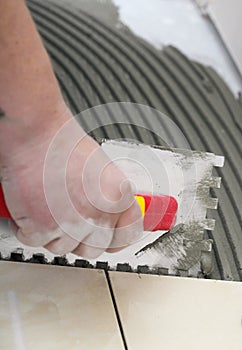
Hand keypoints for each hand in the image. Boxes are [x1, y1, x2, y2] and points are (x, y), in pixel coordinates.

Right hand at [0, 108, 142, 257]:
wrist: (36, 132)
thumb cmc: (63, 143)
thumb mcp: (101, 169)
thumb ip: (108, 198)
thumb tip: (109, 217)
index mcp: (118, 197)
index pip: (128, 234)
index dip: (117, 239)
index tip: (111, 239)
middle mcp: (98, 213)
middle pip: (93, 248)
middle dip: (80, 239)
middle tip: (70, 221)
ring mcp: (70, 223)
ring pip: (63, 248)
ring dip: (54, 233)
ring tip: (48, 209)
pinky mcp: (41, 227)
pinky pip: (36, 241)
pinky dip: (29, 228)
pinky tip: (31, 209)